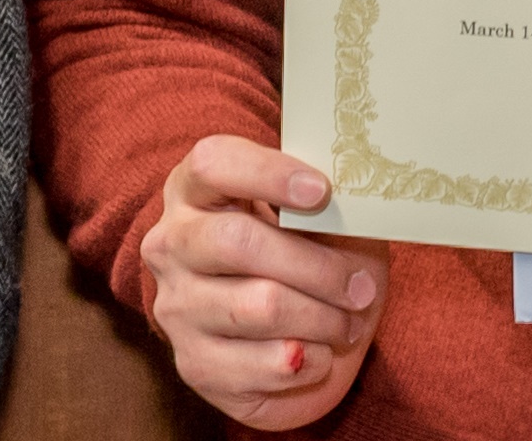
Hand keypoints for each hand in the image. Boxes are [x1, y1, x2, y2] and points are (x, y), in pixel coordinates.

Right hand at [145, 134, 390, 429]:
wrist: (289, 342)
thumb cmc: (308, 264)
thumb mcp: (322, 223)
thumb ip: (329, 205)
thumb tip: (356, 199)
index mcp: (195, 191)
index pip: (213, 164)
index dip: (267, 173)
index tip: (322, 191)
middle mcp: (170, 244)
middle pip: (237, 241)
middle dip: (317, 267)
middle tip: (361, 286)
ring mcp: (176, 307)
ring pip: (260, 307)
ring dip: (324, 318)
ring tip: (348, 322)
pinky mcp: (196, 366)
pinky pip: (269, 364)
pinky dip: (314, 360)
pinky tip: (318, 351)